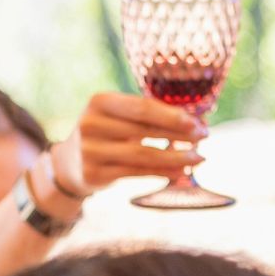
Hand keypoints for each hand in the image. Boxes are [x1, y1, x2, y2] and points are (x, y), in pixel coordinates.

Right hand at [50, 92, 205, 197]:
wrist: (70, 163)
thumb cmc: (107, 133)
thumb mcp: (119, 117)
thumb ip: (149, 116)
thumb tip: (195, 122)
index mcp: (99, 102)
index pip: (142, 107)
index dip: (173, 116)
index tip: (198, 122)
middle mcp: (90, 123)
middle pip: (145, 129)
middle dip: (180, 134)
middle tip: (204, 137)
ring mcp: (90, 150)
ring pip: (144, 154)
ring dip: (177, 157)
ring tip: (199, 158)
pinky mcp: (94, 173)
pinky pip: (137, 173)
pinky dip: (164, 172)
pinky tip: (183, 172)